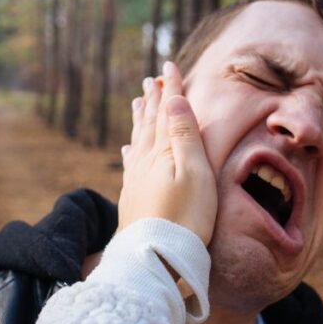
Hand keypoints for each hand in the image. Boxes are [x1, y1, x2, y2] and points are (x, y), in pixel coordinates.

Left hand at [118, 61, 216, 244]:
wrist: (158, 258)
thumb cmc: (186, 217)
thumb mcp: (194, 171)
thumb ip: (184, 134)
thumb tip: (173, 98)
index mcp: (163, 151)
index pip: (167, 111)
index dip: (170, 88)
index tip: (169, 66)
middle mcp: (145, 161)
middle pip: (149, 123)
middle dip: (152, 99)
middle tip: (151, 80)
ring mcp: (137, 181)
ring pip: (138, 141)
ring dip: (139, 120)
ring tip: (138, 103)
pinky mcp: (133, 199)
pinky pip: (130, 164)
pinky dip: (130, 151)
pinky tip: (128, 149)